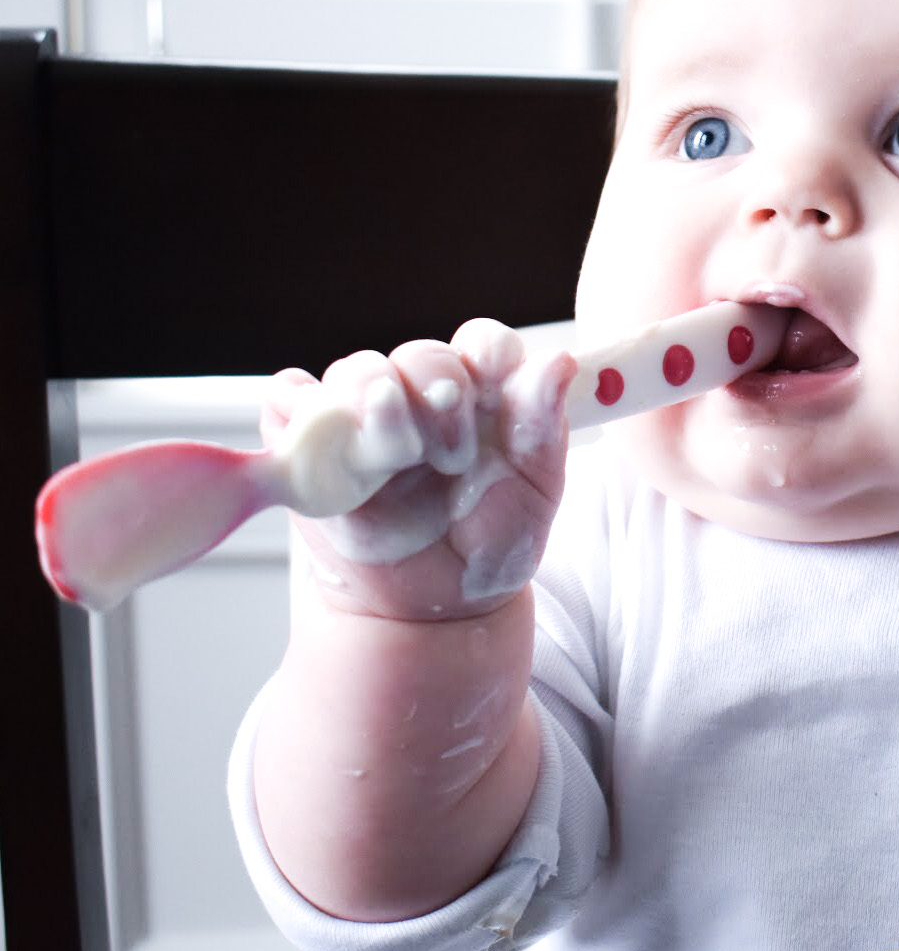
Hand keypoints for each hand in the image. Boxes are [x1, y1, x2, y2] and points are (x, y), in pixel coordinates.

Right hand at [261, 318, 574, 620]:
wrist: (433, 608)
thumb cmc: (491, 543)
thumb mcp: (535, 489)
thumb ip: (543, 425)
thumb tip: (558, 362)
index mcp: (483, 394)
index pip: (482, 342)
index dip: (487, 353)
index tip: (493, 380)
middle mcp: (423, 396)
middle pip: (419, 354)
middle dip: (435, 390)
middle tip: (451, 452)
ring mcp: (365, 416)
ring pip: (357, 371)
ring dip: (375, 402)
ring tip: (396, 456)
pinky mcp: (311, 443)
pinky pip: (289, 400)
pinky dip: (296, 403)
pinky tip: (315, 427)